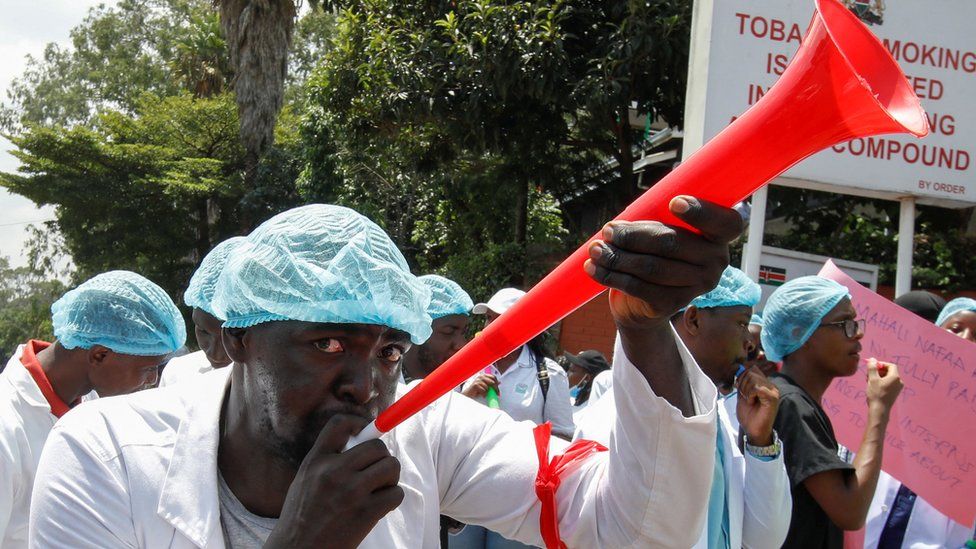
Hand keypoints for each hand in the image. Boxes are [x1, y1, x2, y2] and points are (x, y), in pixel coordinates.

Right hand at [266, 414, 403, 548]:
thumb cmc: (303, 516)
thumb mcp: (305, 479)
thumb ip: (327, 459)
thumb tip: (361, 441)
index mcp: (316, 461)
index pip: (340, 423)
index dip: (360, 422)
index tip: (367, 430)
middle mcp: (333, 471)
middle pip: (376, 446)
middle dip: (382, 457)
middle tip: (376, 471)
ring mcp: (351, 492)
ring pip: (391, 466)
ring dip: (390, 477)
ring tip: (379, 488)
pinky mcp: (366, 513)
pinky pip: (396, 493)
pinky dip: (393, 498)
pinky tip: (380, 506)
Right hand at [462, 373, 498, 399]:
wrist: (468, 394)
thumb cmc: (477, 390)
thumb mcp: (485, 386)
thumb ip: (492, 384)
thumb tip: (499, 382)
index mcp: (484, 376)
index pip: (493, 377)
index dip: (497, 383)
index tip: (498, 390)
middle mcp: (481, 377)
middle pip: (492, 381)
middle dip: (495, 388)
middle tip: (497, 394)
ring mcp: (478, 380)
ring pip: (488, 387)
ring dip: (487, 392)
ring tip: (484, 394)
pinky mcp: (475, 385)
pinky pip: (484, 391)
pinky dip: (484, 394)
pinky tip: (482, 395)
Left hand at [584, 196, 742, 326]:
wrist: (643, 304)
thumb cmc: (653, 254)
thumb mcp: (656, 231)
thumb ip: (650, 220)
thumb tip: (615, 227)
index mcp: (718, 236)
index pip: (725, 222)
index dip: (701, 212)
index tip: (674, 203)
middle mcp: (715, 262)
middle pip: (671, 243)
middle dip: (633, 235)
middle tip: (608, 230)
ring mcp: (696, 286)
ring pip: (650, 266)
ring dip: (617, 256)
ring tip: (595, 249)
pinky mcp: (672, 305)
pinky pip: (638, 286)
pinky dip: (611, 275)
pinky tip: (593, 268)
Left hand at [735, 366, 779, 446]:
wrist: (753, 431)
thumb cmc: (749, 415)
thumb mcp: (743, 394)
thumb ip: (743, 382)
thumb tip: (739, 369)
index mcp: (764, 384)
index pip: (752, 368)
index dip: (742, 376)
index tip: (739, 388)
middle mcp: (771, 385)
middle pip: (751, 372)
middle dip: (742, 384)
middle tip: (745, 397)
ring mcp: (773, 391)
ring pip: (752, 378)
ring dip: (746, 390)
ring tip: (749, 400)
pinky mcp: (772, 397)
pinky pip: (756, 387)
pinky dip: (750, 395)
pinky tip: (752, 402)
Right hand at [866, 359, 901, 414]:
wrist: (879, 409)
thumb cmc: (876, 394)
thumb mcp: (872, 379)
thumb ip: (872, 368)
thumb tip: (872, 359)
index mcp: (895, 377)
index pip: (890, 365)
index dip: (881, 364)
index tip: (872, 367)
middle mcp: (899, 381)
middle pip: (889, 371)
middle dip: (878, 371)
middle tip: (869, 374)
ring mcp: (898, 388)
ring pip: (888, 377)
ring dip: (878, 376)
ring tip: (869, 381)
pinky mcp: (895, 392)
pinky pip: (889, 383)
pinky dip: (881, 382)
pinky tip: (874, 386)